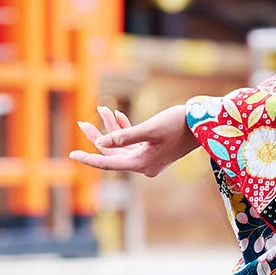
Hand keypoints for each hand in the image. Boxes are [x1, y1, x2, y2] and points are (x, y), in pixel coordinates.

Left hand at [68, 104, 199, 177]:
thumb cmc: (179, 124)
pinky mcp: (155, 149)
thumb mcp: (151, 128)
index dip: (88, 158)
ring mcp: (149, 158)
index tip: (71, 155)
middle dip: (98, 136)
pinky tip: (116, 115)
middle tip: (81, 123)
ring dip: (111, 129)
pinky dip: (124, 129)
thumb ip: (125, 136)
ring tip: (100, 109)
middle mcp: (144, 165)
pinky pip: (132, 142)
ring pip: (122, 146)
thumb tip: (102, 143)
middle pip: (113, 154)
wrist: (204, 123)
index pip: (108, 163)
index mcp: (141, 164)